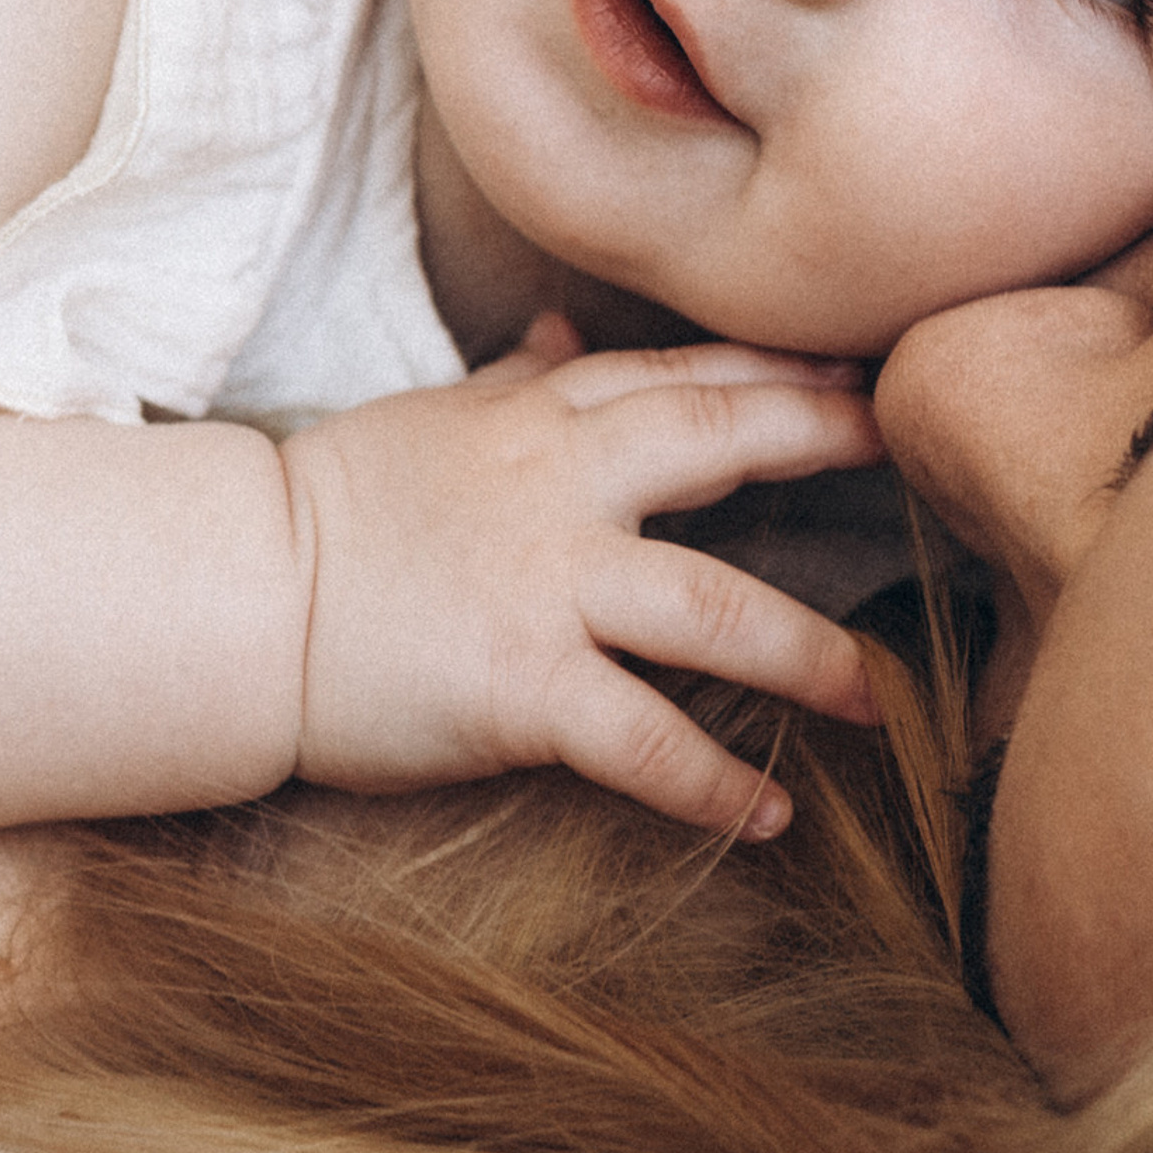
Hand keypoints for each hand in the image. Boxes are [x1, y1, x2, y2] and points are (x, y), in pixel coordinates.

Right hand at [280, 322, 887, 832]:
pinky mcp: (519, 685)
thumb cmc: (327, 513)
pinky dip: (712, 784)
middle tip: (918, 448)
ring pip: (715, 608)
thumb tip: (563, 335)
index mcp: (536, 416)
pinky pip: (641, 739)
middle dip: (828, 441)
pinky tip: (769, 817)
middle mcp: (557, 485)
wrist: (234, 596)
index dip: (783, 368)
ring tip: (879, 697)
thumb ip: (510, 383)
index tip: (866, 364)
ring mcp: (544, 585)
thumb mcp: (426, 422)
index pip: (685, 373)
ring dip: (811, 655)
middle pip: (724, 443)